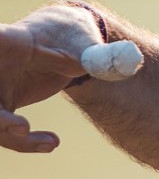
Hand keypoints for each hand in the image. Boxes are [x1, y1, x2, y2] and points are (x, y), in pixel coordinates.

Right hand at [0, 4, 102, 152]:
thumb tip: (127, 63)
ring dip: (13, 138)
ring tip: (53, 143)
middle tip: (22, 128)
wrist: (68, 41)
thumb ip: (99, 55)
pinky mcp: (2, 105)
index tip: (2, 93)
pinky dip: (23, 141)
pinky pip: (4, 130)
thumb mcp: (86, 42)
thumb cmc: (73, 35)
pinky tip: (53, 143)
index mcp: (8, 39)